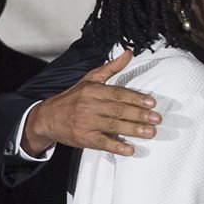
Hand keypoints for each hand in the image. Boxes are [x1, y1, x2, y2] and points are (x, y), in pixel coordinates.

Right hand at [21, 50, 160, 156]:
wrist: (47, 118)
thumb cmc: (73, 98)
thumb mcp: (89, 80)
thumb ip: (111, 68)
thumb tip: (128, 53)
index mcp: (92, 90)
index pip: (118, 93)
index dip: (135, 98)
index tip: (151, 102)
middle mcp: (89, 105)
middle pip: (118, 110)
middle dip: (139, 115)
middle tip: (156, 119)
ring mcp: (86, 123)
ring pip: (113, 126)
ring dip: (133, 130)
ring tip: (150, 132)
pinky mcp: (84, 138)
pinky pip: (102, 143)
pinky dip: (117, 147)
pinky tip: (130, 150)